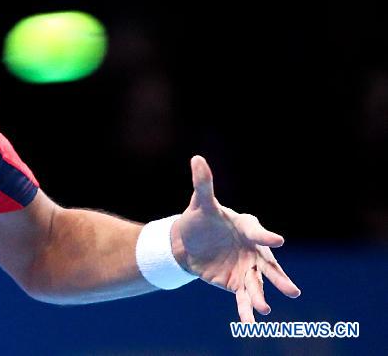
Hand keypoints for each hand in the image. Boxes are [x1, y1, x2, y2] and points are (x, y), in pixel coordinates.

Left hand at [170, 156, 301, 321]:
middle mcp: (252, 250)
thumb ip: (203, 184)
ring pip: (257, 284)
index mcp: (247, 228)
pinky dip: (246, 309)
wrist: (188, 242)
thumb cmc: (200, 219)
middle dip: (279, 278)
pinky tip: (250, 322)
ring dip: (261, 296)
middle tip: (292, 291)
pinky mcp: (235, 283)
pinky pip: (242, 297)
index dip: (266, 235)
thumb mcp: (200, 203)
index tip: (277, 240)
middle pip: (268, 265)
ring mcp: (246, 268)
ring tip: (265, 309)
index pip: (257, 232)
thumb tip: (197, 158)